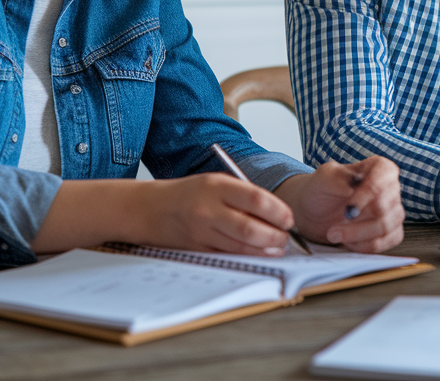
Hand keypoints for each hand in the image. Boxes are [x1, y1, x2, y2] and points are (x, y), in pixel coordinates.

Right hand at [130, 173, 297, 255]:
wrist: (149, 209)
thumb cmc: (189, 194)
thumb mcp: (215, 183)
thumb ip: (243, 195)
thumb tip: (278, 213)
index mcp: (216, 186)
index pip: (256, 199)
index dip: (278, 211)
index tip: (289, 218)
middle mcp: (208, 209)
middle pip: (250, 228)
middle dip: (275, 236)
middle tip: (286, 237)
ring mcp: (201, 232)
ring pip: (241, 246)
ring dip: (264, 250)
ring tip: (277, 247)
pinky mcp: (197, 250)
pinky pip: (228, 256)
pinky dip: (247, 257)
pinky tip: (259, 254)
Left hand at [275, 156, 403, 252]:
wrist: (313, 211)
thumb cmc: (321, 189)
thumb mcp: (322, 177)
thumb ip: (337, 176)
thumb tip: (355, 183)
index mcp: (378, 167)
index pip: (382, 178)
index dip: (367, 195)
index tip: (348, 210)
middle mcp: (389, 187)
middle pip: (385, 208)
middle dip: (358, 224)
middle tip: (333, 230)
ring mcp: (392, 210)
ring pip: (387, 226)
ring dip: (359, 236)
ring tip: (335, 235)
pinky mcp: (391, 230)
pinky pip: (390, 240)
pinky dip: (368, 246)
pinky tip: (349, 243)